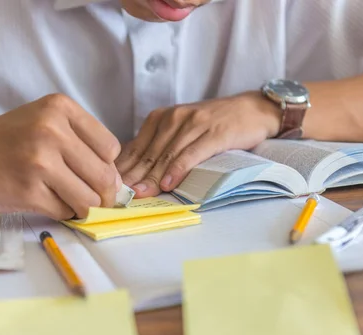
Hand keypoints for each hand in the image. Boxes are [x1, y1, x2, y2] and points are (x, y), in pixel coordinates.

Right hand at [0, 94, 121, 219]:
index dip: (107, 167)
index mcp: (60, 108)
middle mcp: (52, 130)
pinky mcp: (28, 190)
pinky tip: (45, 201)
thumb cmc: (3, 140)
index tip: (93, 176)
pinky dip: (61, 213)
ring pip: (88, 199)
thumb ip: (79, 142)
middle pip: (104, 176)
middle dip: (102, 195)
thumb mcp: (42, 120)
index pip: (111, 148)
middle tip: (90, 200)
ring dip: (81, 207)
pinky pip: (65, 212)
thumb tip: (117, 183)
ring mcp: (39, 161)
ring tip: (64, 199)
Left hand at [115, 92, 280, 197]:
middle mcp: (173, 118)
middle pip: (148, 154)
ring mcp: (194, 124)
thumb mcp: (180, 131)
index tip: (110, 188)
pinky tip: (168, 184)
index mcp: (160, 118)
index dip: (122, 170)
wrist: (252, 110)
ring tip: (139, 195)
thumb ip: (158, 147)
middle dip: (132, 177)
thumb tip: (132, 173)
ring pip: (167, 155)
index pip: (135, 148)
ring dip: (151, 177)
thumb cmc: (213, 124)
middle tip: (118, 197)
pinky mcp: (214, 133)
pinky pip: (191, 153)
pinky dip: (178, 170)